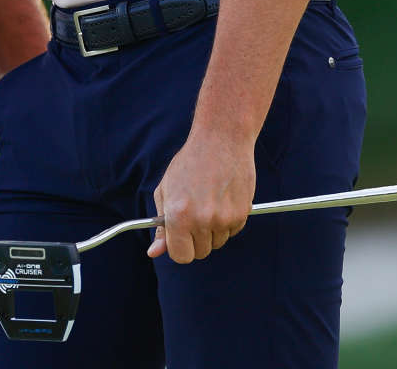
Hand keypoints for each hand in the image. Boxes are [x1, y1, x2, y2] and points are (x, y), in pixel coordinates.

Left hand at [148, 132, 254, 263]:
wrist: (222, 139)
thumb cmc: (190, 162)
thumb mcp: (166, 190)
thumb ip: (161, 226)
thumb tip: (155, 252)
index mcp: (179, 216)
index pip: (181, 256)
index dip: (179, 248)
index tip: (180, 237)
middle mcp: (202, 220)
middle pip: (200, 252)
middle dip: (195, 239)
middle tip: (195, 214)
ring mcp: (224, 218)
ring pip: (217, 242)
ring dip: (212, 230)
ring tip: (209, 202)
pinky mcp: (242, 213)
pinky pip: (232, 231)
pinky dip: (227, 221)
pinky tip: (222, 198)